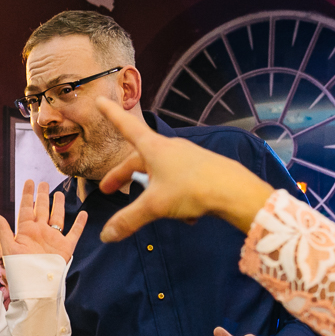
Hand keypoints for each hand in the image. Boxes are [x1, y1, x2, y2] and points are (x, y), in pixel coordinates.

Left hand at [0, 180, 86, 262]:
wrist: (36, 286)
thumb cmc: (21, 270)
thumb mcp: (9, 250)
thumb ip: (4, 232)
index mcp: (26, 231)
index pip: (26, 208)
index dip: (27, 194)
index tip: (29, 181)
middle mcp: (40, 232)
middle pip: (42, 209)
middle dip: (43, 196)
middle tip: (43, 183)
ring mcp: (53, 239)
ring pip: (57, 217)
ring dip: (58, 206)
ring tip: (59, 193)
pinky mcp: (65, 247)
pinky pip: (74, 233)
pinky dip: (80, 224)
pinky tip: (83, 213)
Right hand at [91, 98, 277, 241]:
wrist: (234, 190)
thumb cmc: (192, 189)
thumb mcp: (155, 206)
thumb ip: (128, 220)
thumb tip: (106, 235)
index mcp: (153, 148)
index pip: (126, 127)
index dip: (111, 115)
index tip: (100, 100)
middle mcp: (169, 148)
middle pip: (139, 159)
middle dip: (123, 175)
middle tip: (109, 190)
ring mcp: (187, 158)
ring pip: (160, 173)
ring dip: (152, 191)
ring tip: (153, 211)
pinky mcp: (201, 169)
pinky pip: (180, 183)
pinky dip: (176, 198)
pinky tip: (187, 216)